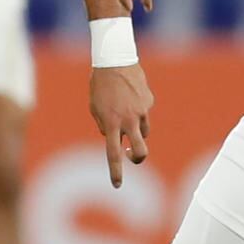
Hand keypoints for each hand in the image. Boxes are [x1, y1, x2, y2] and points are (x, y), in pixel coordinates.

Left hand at [90, 63, 152, 187]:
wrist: (115, 59)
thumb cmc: (99, 84)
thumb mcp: (95, 107)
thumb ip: (104, 125)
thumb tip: (114, 136)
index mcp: (111, 123)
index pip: (113, 154)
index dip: (116, 171)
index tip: (117, 184)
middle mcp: (128, 120)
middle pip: (140, 151)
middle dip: (137, 158)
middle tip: (133, 156)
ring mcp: (141, 111)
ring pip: (143, 131)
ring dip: (136, 130)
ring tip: (125, 112)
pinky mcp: (149, 101)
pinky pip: (144, 112)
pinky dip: (138, 109)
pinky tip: (129, 94)